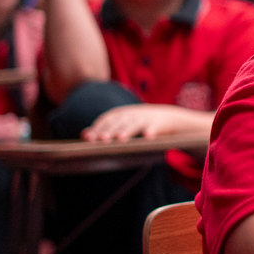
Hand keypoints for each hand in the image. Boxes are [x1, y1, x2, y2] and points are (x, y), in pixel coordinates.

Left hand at [81, 103, 203, 141]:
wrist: (169, 118)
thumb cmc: (141, 124)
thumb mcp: (123, 123)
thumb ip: (105, 129)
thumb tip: (83, 135)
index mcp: (122, 113)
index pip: (107, 118)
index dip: (99, 127)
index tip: (90, 138)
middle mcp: (132, 114)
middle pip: (119, 122)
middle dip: (110, 131)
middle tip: (102, 140)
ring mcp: (146, 118)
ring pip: (135, 124)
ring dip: (127, 131)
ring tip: (121, 139)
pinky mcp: (159, 124)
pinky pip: (155, 128)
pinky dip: (151, 131)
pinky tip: (147, 137)